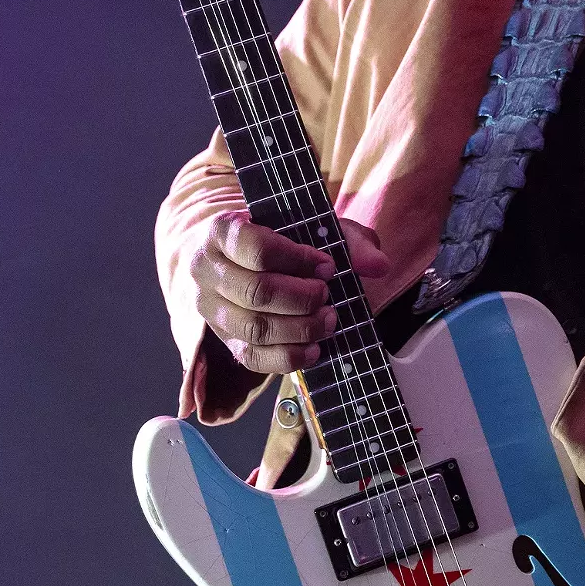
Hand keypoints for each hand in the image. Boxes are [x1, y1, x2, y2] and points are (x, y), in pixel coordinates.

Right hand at [188, 210, 387, 376]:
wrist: (238, 258)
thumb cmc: (280, 239)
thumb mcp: (313, 227)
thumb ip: (348, 240)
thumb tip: (378, 265)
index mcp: (222, 231)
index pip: (257, 248)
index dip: (299, 259)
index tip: (327, 266)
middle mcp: (206, 270)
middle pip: (257, 292)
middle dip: (303, 297)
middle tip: (327, 295)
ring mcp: (211, 309)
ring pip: (255, 328)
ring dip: (301, 329)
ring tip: (328, 320)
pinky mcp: (224, 339)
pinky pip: (253, 358)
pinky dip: (289, 358)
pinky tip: (315, 348)